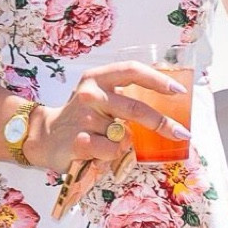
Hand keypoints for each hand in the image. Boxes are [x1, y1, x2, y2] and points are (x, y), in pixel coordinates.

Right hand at [26, 60, 189, 211]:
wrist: (45, 136)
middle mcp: (90, 95)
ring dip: (127, 144)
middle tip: (181, 133)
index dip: (158, 80)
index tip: (179, 90)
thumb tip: (169, 103)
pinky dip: (114, 156)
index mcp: (98, 78)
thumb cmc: (82, 117)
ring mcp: (84, 119)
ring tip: (110, 143)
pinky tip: (99, 153)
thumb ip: (125, 96)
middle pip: (136, 108)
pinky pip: (113, 152)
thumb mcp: (100, 97)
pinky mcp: (80, 142)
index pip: (132, 71)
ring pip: (125, 136)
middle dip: (162, 123)